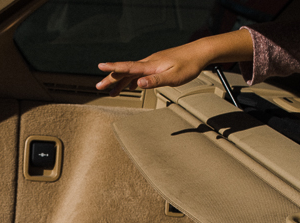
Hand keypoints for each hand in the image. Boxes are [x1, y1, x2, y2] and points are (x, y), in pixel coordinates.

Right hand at [96, 31, 253, 95]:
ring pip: (132, 73)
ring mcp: (152, 63)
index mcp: (150, 66)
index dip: (113, 68)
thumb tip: (139, 84)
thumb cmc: (189, 65)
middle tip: (100, 86)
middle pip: (126, 71)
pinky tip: (133, 86)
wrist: (199, 53)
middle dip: (111, 79)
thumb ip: (155, 81)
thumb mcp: (173, 77)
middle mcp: (149, 63)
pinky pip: (140, 73)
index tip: (100, 67)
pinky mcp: (157, 65)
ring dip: (121, 82)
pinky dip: (133, 80)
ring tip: (113, 92)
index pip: (128, 67)